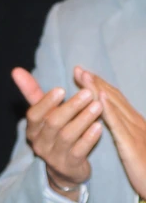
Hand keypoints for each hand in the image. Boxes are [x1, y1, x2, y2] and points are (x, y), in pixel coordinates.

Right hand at [11, 67, 102, 196]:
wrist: (65, 169)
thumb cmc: (54, 133)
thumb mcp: (43, 114)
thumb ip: (32, 92)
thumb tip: (16, 70)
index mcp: (32, 128)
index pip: (34, 114)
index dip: (46, 102)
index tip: (61, 89)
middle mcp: (39, 143)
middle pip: (53, 123)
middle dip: (71, 107)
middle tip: (89, 93)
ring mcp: (53, 156)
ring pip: (67, 135)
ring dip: (83, 119)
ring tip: (98, 106)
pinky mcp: (69, 166)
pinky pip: (79, 150)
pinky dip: (89, 138)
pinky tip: (99, 126)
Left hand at [76, 67, 145, 196]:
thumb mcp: (133, 145)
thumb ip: (123, 131)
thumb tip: (107, 118)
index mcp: (135, 123)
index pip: (115, 99)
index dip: (99, 85)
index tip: (84, 73)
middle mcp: (135, 123)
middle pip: (112, 98)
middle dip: (95, 82)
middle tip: (78, 69)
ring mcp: (135, 132)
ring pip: (113, 106)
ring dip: (97, 89)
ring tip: (84, 76)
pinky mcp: (131, 144)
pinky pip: (118, 124)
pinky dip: (108, 109)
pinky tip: (98, 98)